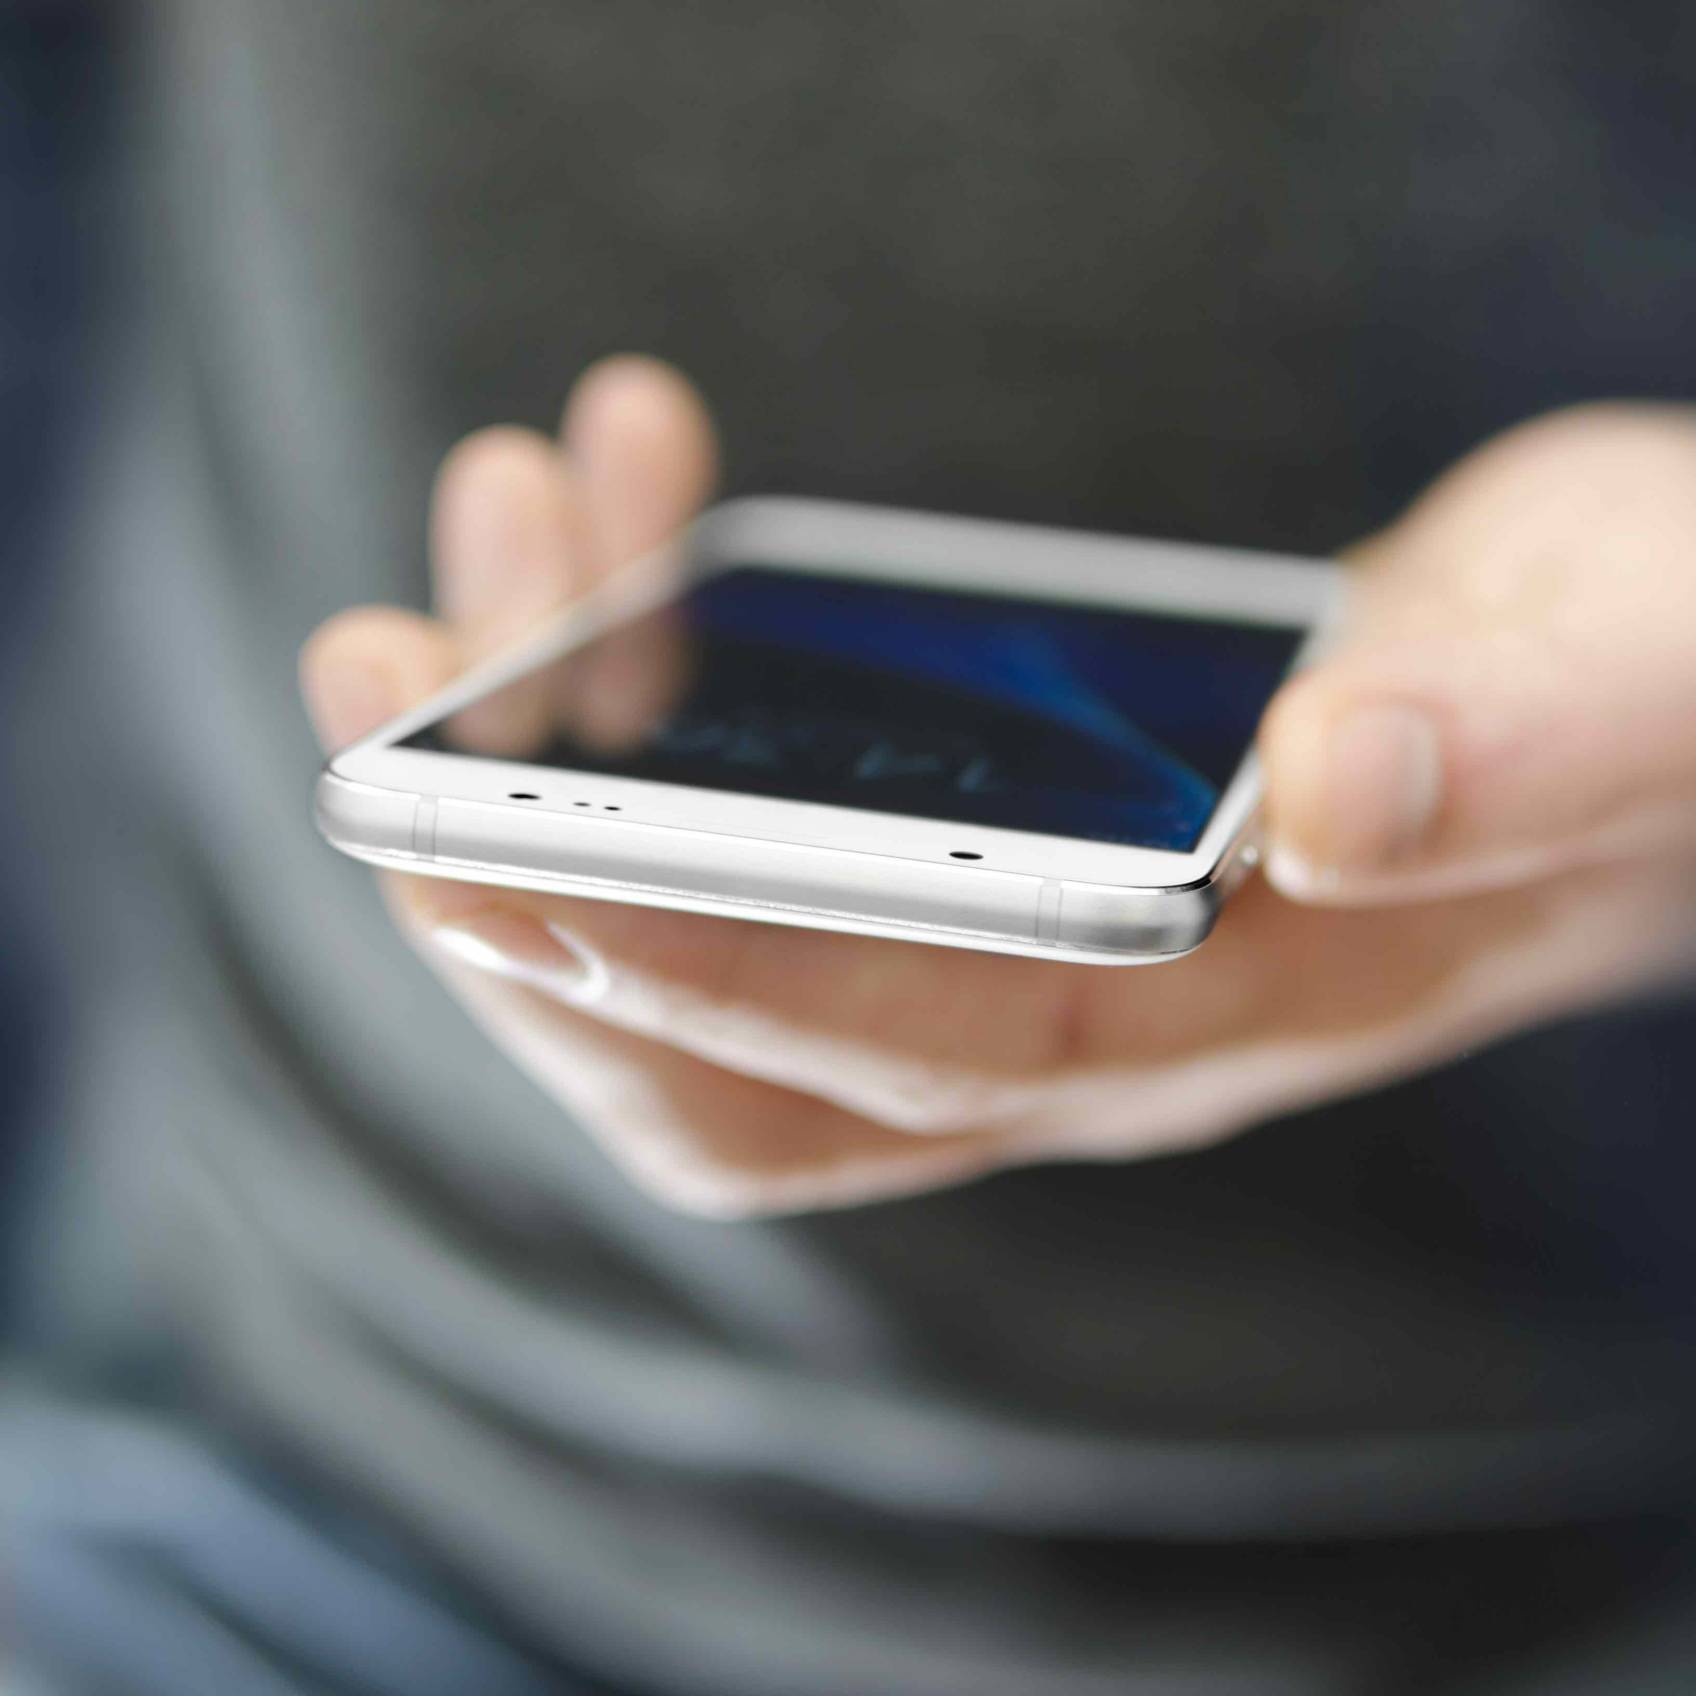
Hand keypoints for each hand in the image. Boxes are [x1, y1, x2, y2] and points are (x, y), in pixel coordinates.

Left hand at [302, 371, 1695, 1215]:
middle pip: (729, 1045)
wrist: (1639, 682)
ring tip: (482, 532)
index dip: (686, 969)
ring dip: (549, 768)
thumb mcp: (1628, 683)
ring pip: (708, 937)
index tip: (486, 844)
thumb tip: (1341, 781)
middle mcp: (1078, 1019)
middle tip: (381, 664)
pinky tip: (628, 533)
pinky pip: (762, 825)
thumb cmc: (1649, 686)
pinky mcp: (983, 839)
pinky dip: (652, 700)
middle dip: (526, 886)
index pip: (899, 1052)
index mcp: (1217, 1016)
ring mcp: (1010, 938)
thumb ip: (1514, 750)